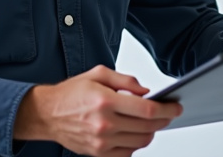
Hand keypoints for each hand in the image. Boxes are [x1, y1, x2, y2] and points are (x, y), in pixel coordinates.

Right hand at [14, 65, 182, 156]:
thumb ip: (125, 81)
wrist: (47, 114)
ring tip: (151, 122)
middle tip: (169, 113)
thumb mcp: (98, 74)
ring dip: (152, 132)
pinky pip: (128, 152)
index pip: (146, 110)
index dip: (167, 109)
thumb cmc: (71, 93)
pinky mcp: (99, 153)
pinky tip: (135, 132)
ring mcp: (102, 142)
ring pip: (141, 141)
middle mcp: (104, 124)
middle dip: (164, 120)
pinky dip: (137, 143)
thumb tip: (146, 91)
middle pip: (147, 127)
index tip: (176, 107)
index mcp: (105, 101)